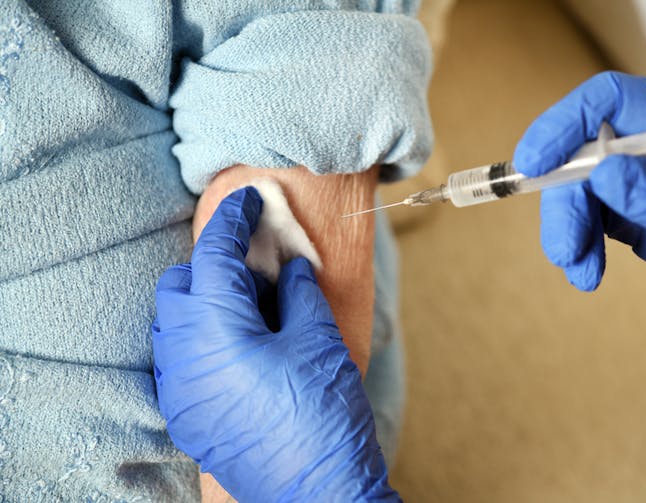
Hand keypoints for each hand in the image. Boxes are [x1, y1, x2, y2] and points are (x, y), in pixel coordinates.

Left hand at [152, 187, 398, 501]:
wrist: (316, 493)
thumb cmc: (322, 413)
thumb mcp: (316, 340)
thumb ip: (296, 292)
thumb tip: (287, 268)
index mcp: (215, 329)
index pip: (212, 255)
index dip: (233, 220)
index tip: (249, 200)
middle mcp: (182, 356)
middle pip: (179, 285)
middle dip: (211, 263)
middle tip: (255, 262)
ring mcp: (177, 390)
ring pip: (172, 322)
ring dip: (203, 300)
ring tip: (249, 304)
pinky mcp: (185, 414)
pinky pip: (177, 357)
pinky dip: (199, 336)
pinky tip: (238, 343)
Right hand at [514, 71, 645, 325]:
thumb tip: (604, 173)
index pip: (612, 102)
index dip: (566, 123)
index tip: (535, 161)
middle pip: (583, 155)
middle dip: (564, 201)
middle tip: (563, 245)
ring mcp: (638, 183)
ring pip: (577, 192)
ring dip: (567, 230)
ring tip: (576, 267)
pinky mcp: (628, 216)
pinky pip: (587, 222)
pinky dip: (578, 248)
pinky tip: (586, 273)